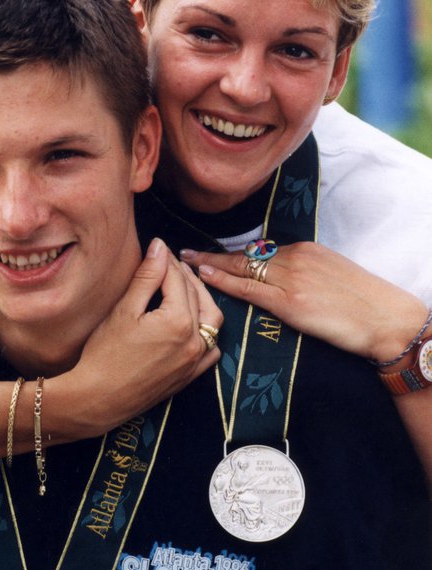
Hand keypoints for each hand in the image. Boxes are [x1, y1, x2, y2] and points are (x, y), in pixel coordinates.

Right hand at [65, 238, 222, 431]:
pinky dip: (206, 330)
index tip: (158, 246)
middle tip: (166, 261)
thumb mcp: (124, 310)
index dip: (166, 260)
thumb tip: (160, 246)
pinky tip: (193, 321)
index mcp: (178, 321)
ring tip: (182, 285)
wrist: (98, 398)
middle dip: (182, 275)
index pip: (177, 279)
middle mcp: (194, 340)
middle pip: (195, 295)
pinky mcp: (190, 375)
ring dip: (200, 298)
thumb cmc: (104, 354)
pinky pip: (211, 348)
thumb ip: (147, 276)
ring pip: (211, 319)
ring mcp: (195, 360)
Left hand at [181, 242, 428, 364]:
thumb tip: (281, 279)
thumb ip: (304, 272)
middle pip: (245, 255)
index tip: (212, 251)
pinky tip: (204, 276)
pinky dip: (223, 280)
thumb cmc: (364, 304)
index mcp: (306, 250)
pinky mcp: (291, 302)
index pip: (261, 250)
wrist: (386, 319)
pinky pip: (249, 288)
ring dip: (210, 264)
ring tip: (184, 262)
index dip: (233, 253)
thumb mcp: (332, 275)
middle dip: (213, 253)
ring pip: (241, 268)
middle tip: (183, 250)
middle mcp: (296, 258)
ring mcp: (292, 279)